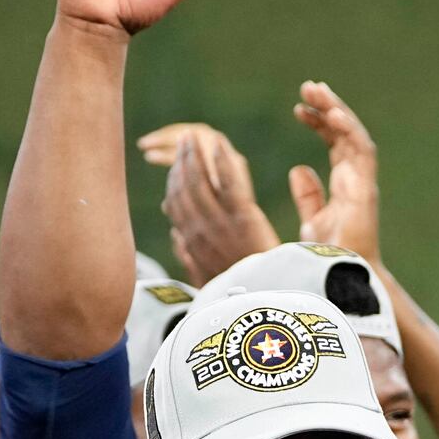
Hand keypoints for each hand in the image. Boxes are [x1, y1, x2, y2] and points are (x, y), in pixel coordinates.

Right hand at [145, 123, 278, 285]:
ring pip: (198, 181)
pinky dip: (220, 159)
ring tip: (194, 138)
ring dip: (194, 155)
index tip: (176, 165)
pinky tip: (218, 143)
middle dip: (181, 161)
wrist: (266, 300)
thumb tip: (176, 236)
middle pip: (182, 188)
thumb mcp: (206, 278)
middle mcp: (198, 232)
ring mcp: (219, 224)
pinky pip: (227, 181)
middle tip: (185, 141)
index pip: (173, 205)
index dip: (172, 181)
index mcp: (191, 244)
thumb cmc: (241, 291)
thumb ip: (189, 257)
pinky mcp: (243, 218)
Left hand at [287, 81, 381, 263]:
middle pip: (345, 133)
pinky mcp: (365, 190)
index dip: (318, 123)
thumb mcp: (313, 220)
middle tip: (308, 87)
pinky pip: (362, 153)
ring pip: (353, 136)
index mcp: (344, 183)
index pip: (334, 143)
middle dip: (328, 108)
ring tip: (316, 90)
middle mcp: (356, 178)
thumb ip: (309, 195)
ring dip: (336, 110)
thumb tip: (298, 168)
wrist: (341, 280)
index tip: (298, 109)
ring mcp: (362, 182)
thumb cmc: (330, 256)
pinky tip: (333, 114)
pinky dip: (349, 131)